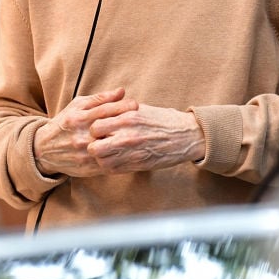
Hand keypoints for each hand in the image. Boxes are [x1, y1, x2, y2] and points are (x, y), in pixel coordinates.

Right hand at [33, 88, 138, 177]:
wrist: (45, 150)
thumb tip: (122, 91)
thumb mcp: (77, 106)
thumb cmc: (65, 123)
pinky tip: (132, 152)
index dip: (122, 106)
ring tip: (139, 136)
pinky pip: (109, 163)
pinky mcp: (88, 168)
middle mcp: (81, 136)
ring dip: (126, 142)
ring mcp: (84, 153)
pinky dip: (121, 158)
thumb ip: (99, 99)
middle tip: (142, 119)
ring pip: (110, 148)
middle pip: (109, 129)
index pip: (104, 110)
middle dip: (127, 124)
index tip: (135, 104)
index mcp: (78, 118)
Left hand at [89, 103, 205, 171]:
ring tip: (107, 153)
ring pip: (102, 161)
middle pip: (94, 147)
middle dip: (93, 146)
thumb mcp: (139, 108)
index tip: (98, 130)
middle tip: (98, 143)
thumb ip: (119, 111)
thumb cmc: (161, 119)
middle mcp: (128, 135)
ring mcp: (133, 152)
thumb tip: (99, 111)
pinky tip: (115, 160)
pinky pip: (115, 169)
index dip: (93, 130)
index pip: (95, 127)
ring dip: (101, 158)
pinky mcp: (139, 164)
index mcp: (127, 117)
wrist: (185, 135)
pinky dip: (111, 166)